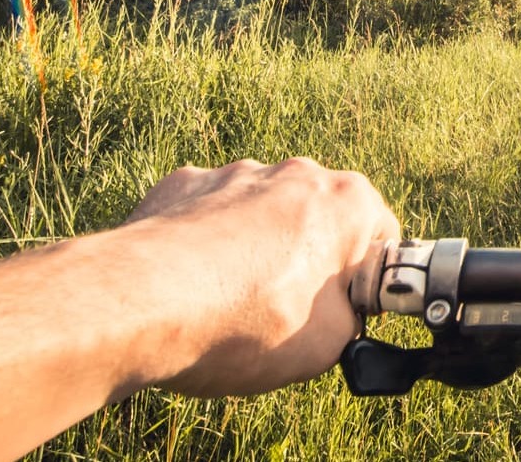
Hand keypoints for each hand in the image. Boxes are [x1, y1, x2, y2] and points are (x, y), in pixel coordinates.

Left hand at [124, 157, 400, 395]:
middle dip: (308, 261)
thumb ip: (348, 320)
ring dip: (256, 251)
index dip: (365, 283)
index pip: (381, 238)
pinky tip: (190, 286)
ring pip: (261, 216)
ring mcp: (234, 174)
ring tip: (228, 306)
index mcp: (348, 202)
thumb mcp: (329, 345)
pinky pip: (208, 215)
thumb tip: (336, 319)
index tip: (343, 314)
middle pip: (318, 221)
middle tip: (286, 315)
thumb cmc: (243, 322)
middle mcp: (295, 173)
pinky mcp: (182, 185)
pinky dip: (206, 244)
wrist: (139, 304)